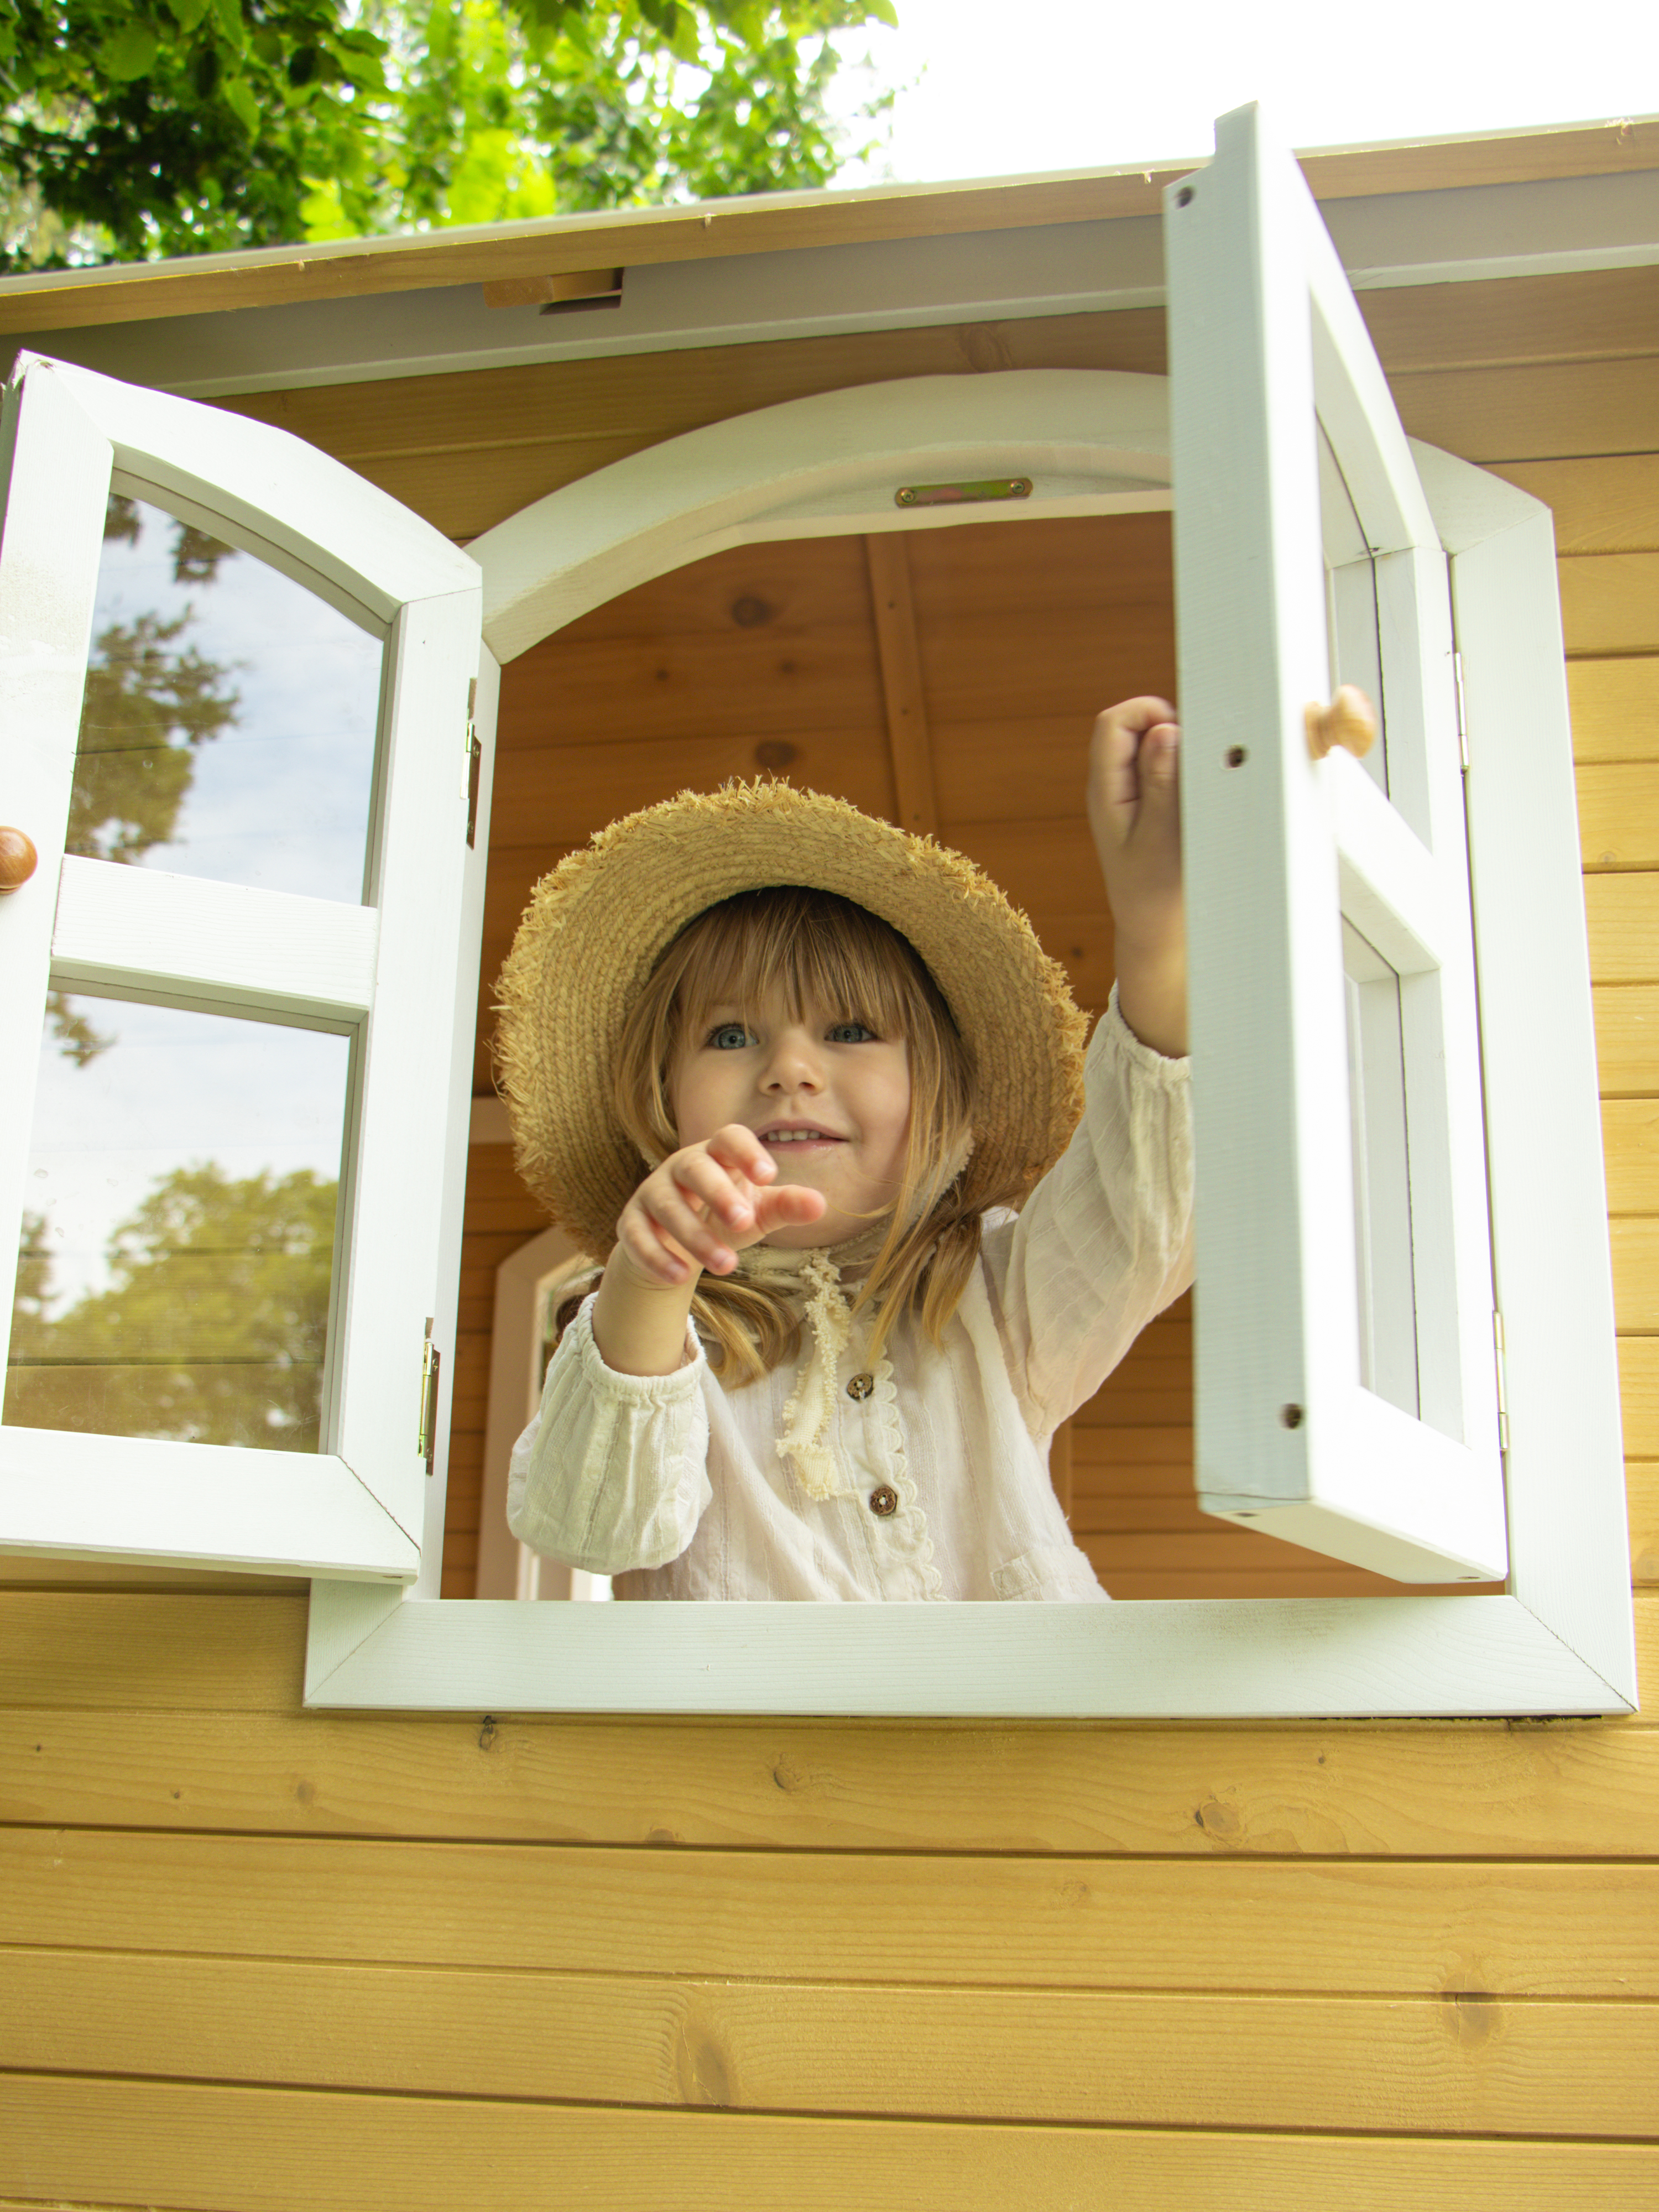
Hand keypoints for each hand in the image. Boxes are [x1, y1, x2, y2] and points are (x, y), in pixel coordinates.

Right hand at [615, 1124, 827, 1288]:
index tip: (768, 1175)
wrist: (676, 1245)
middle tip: (744, 1221)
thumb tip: (821, 1205)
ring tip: (727, 1265)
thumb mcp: (759, 1211)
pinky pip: (638, 1236)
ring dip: (695, 1236)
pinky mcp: (631, 1223)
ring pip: (668, 1207)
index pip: (729, 1137)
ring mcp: (652, 1192)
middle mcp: (681, 1167)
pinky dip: (657, 1257)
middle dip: (718, 1193)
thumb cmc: (725, 1217)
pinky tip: (680, 1277)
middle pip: (695, 1168)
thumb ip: (787, 1205)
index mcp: (717, 1155)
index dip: (746, 1151)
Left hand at [1087, 696, 1187, 1058]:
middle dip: (1169, 729)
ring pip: (1152, 747)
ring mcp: (1131, 798)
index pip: (1113, 723)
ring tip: (1201, 788)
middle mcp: (1114, 788)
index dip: (1147, 711)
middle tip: (1200, 763)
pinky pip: (1164, 771)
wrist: (1157, 934)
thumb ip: (1162, 783)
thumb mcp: (1162, 839)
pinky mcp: (1151, 808)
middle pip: (1134, 727)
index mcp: (1106, 791)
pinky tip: (1203, 799)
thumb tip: (1163, 731)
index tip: (1184, 734)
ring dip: (1181, 754)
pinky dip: (1186, 773)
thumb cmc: (1156, 895)